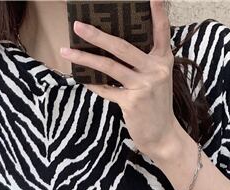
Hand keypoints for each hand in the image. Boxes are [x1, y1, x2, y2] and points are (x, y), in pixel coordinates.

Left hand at [61, 0, 182, 161]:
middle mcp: (155, 70)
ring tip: (67, 51)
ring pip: (109, 67)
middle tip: (78, 26)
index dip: (158, 13)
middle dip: (97, 35)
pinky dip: (92, 84)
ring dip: (85, 59)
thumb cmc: (156, 105)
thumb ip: (143, 63)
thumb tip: (113, 49)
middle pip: (122, 47)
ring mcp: (144, 86)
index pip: (162, 32)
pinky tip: (80, 78)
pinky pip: (106, 89)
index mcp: (163, 61)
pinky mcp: (132, 103)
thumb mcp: (157, 80)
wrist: (163, 136)